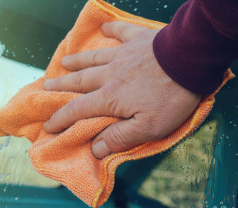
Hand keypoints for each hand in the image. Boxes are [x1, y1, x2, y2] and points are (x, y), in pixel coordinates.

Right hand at [44, 21, 200, 158]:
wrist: (190, 61)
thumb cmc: (171, 97)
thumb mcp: (148, 128)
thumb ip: (120, 137)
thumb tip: (95, 148)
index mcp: (110, 98)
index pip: (78, 110)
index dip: (61, 119)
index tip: (48, 125)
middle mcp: (110, 74)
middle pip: (80, 80)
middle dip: (62, 85)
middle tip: (47, 85)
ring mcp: (123, 54)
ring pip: (93, 58)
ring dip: (77, 61)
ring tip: (65, 62)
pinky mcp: (139, 40)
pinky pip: (121, 33)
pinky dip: (111, 30)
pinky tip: (103, 28)